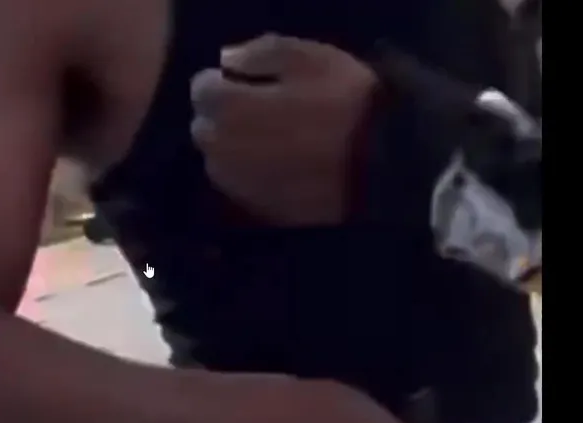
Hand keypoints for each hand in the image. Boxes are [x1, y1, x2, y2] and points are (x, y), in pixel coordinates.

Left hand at [190, 34, 379, 225]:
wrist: (380, 167)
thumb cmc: (345, 103)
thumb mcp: (308, 57)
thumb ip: (259, 53)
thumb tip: (228, 61)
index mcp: (227, 107)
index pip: (202, 88)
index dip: (225, 80)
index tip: (248, 80)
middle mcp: (219, 148)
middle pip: (205, 126)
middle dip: (224, 115)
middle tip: (260, 109)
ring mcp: (235, 184)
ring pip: (219, 158)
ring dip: (235, 146)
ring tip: (273, 138)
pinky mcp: (256, 209)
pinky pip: (242, 184)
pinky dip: (251, 172)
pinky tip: (281, 165)